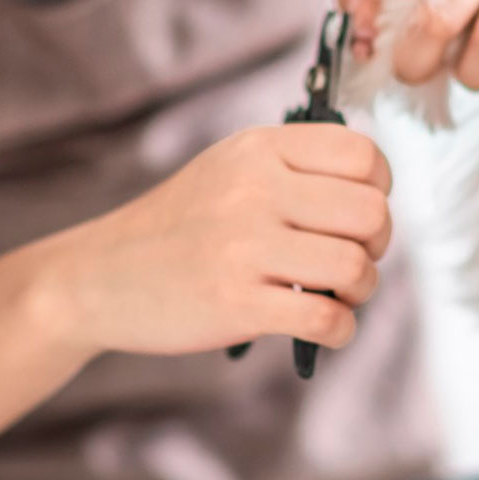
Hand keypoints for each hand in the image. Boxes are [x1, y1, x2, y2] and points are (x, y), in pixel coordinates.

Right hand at [33, 124, 392, 356]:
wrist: (99, 277)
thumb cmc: (181, 225)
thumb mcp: (230, 167)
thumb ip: (296, 166)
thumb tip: (375, 189)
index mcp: (259, 149)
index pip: (362, 155)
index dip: (379, 189)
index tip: (357, 214)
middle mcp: (254, 189)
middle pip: (371, 212)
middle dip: (378, 244)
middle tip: (352, 260)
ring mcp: (244, 247)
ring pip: (355, 267)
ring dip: (361, 290)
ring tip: (338, 295)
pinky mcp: (236, 304)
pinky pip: (326, 318)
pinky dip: (341, 330)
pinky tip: (325, 327)